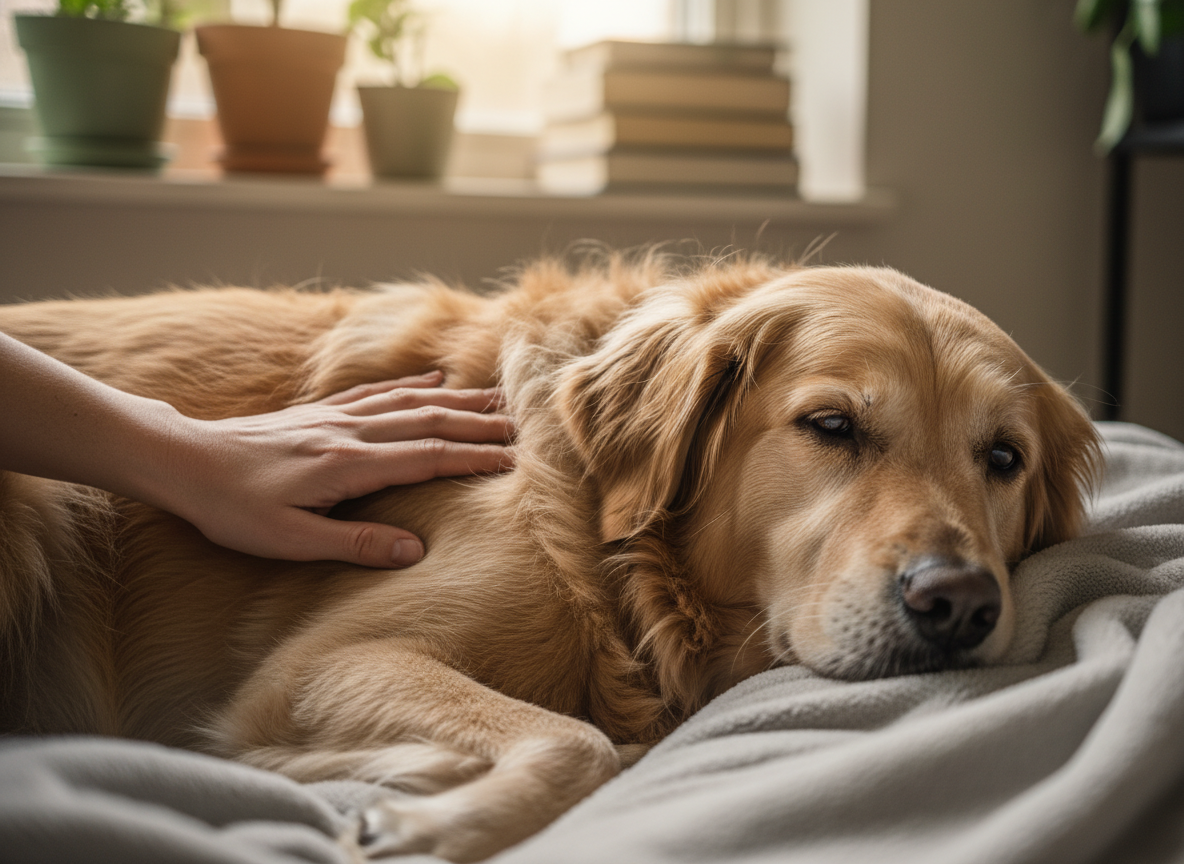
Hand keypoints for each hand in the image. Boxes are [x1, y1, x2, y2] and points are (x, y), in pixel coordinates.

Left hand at [160, 371, 513, 566]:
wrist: (185, 462)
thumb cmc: (233, 509)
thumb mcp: (290, 540)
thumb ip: (355, 543)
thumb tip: (416, 550)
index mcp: (348, 464)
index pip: (428, 457)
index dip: (474, 457)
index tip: (514, 460)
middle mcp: (350, 431)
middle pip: (430, 420)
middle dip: (480, 423)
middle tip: (524, 427)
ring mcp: (336, 416)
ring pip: (411, 400)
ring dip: (458, 399)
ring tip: (497, 398)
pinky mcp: (322, 411)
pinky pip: (379, 391)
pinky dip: (413, 384)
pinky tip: (433, 378)